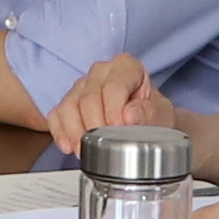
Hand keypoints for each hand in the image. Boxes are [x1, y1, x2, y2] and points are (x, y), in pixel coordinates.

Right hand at [45, 51, 182, 157]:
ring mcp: (82, 86)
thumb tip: (130, 115)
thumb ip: (150, 113)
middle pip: (88, 98)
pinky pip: (56, 115)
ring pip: (68, 105)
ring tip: (84, 151)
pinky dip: (59, 132)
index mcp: (126, 67)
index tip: (119, 130)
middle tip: (103, 148)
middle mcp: (101, 72)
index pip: (113, 87)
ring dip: (74, 132)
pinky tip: (69, 146)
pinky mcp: (68, 102)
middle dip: (94, 126)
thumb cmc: (153, 114)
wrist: (147, 123)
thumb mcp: (162, 114)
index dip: (114, 112)